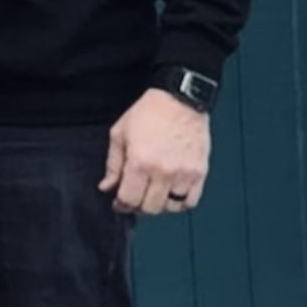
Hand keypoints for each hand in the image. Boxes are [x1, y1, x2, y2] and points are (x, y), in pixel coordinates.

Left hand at [99, 89, 209, 216]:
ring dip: (159, 205)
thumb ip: (112, 164)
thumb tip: (107, 186)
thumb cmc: (150, 112)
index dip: (121, 204)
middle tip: (136, 196)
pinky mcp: (199, 172)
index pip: (128, 199)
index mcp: (140, 162)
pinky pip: (190, 202)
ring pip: (170, 207)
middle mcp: (163, 171)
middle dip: (138, 205)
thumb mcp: (120, 134)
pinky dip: (180, 203)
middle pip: (149, 208)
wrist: (180, 98)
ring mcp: (183, 173)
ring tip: (154, 193)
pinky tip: (172, 193)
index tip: (120, 202)